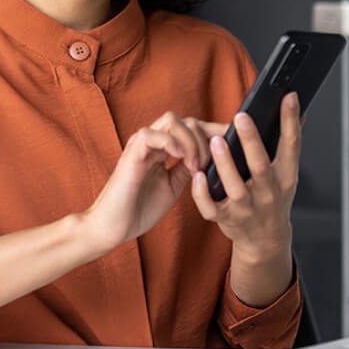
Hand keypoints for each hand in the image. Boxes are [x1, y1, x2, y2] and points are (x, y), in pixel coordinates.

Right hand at [80, 112, 227, 254]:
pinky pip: (153, 134)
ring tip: (195, 165)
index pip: (192, 128)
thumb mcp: (173, 186)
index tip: (235, 141)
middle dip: (206, 138)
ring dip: (191, 141)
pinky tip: (181, 160)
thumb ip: (187, 168)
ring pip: (173, 120)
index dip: (215, 131)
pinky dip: (172, 143)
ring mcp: (141, 144)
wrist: (112, 227)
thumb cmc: (139, 209)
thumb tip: (211, 157)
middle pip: (187, 120)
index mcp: (163, 149)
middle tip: (209, 164)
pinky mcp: (132, 153)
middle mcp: (152, 141)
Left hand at [191, 92, 300, 262]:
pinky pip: (212, 207)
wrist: (265, 240)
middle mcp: (268, 193)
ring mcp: (246, 208)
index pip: (291, 146)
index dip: (291, 121)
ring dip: (225, 164)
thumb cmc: (273, 199)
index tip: (288, 97)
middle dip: (251, 141)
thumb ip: (286, 148)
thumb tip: (295, 111)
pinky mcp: (226, 219)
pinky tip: (198, 176)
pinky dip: (203, 193)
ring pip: (235, 186)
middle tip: (241, 118)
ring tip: (215, 141)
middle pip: (261, 166)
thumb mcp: (286, 175)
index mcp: (285, 177)